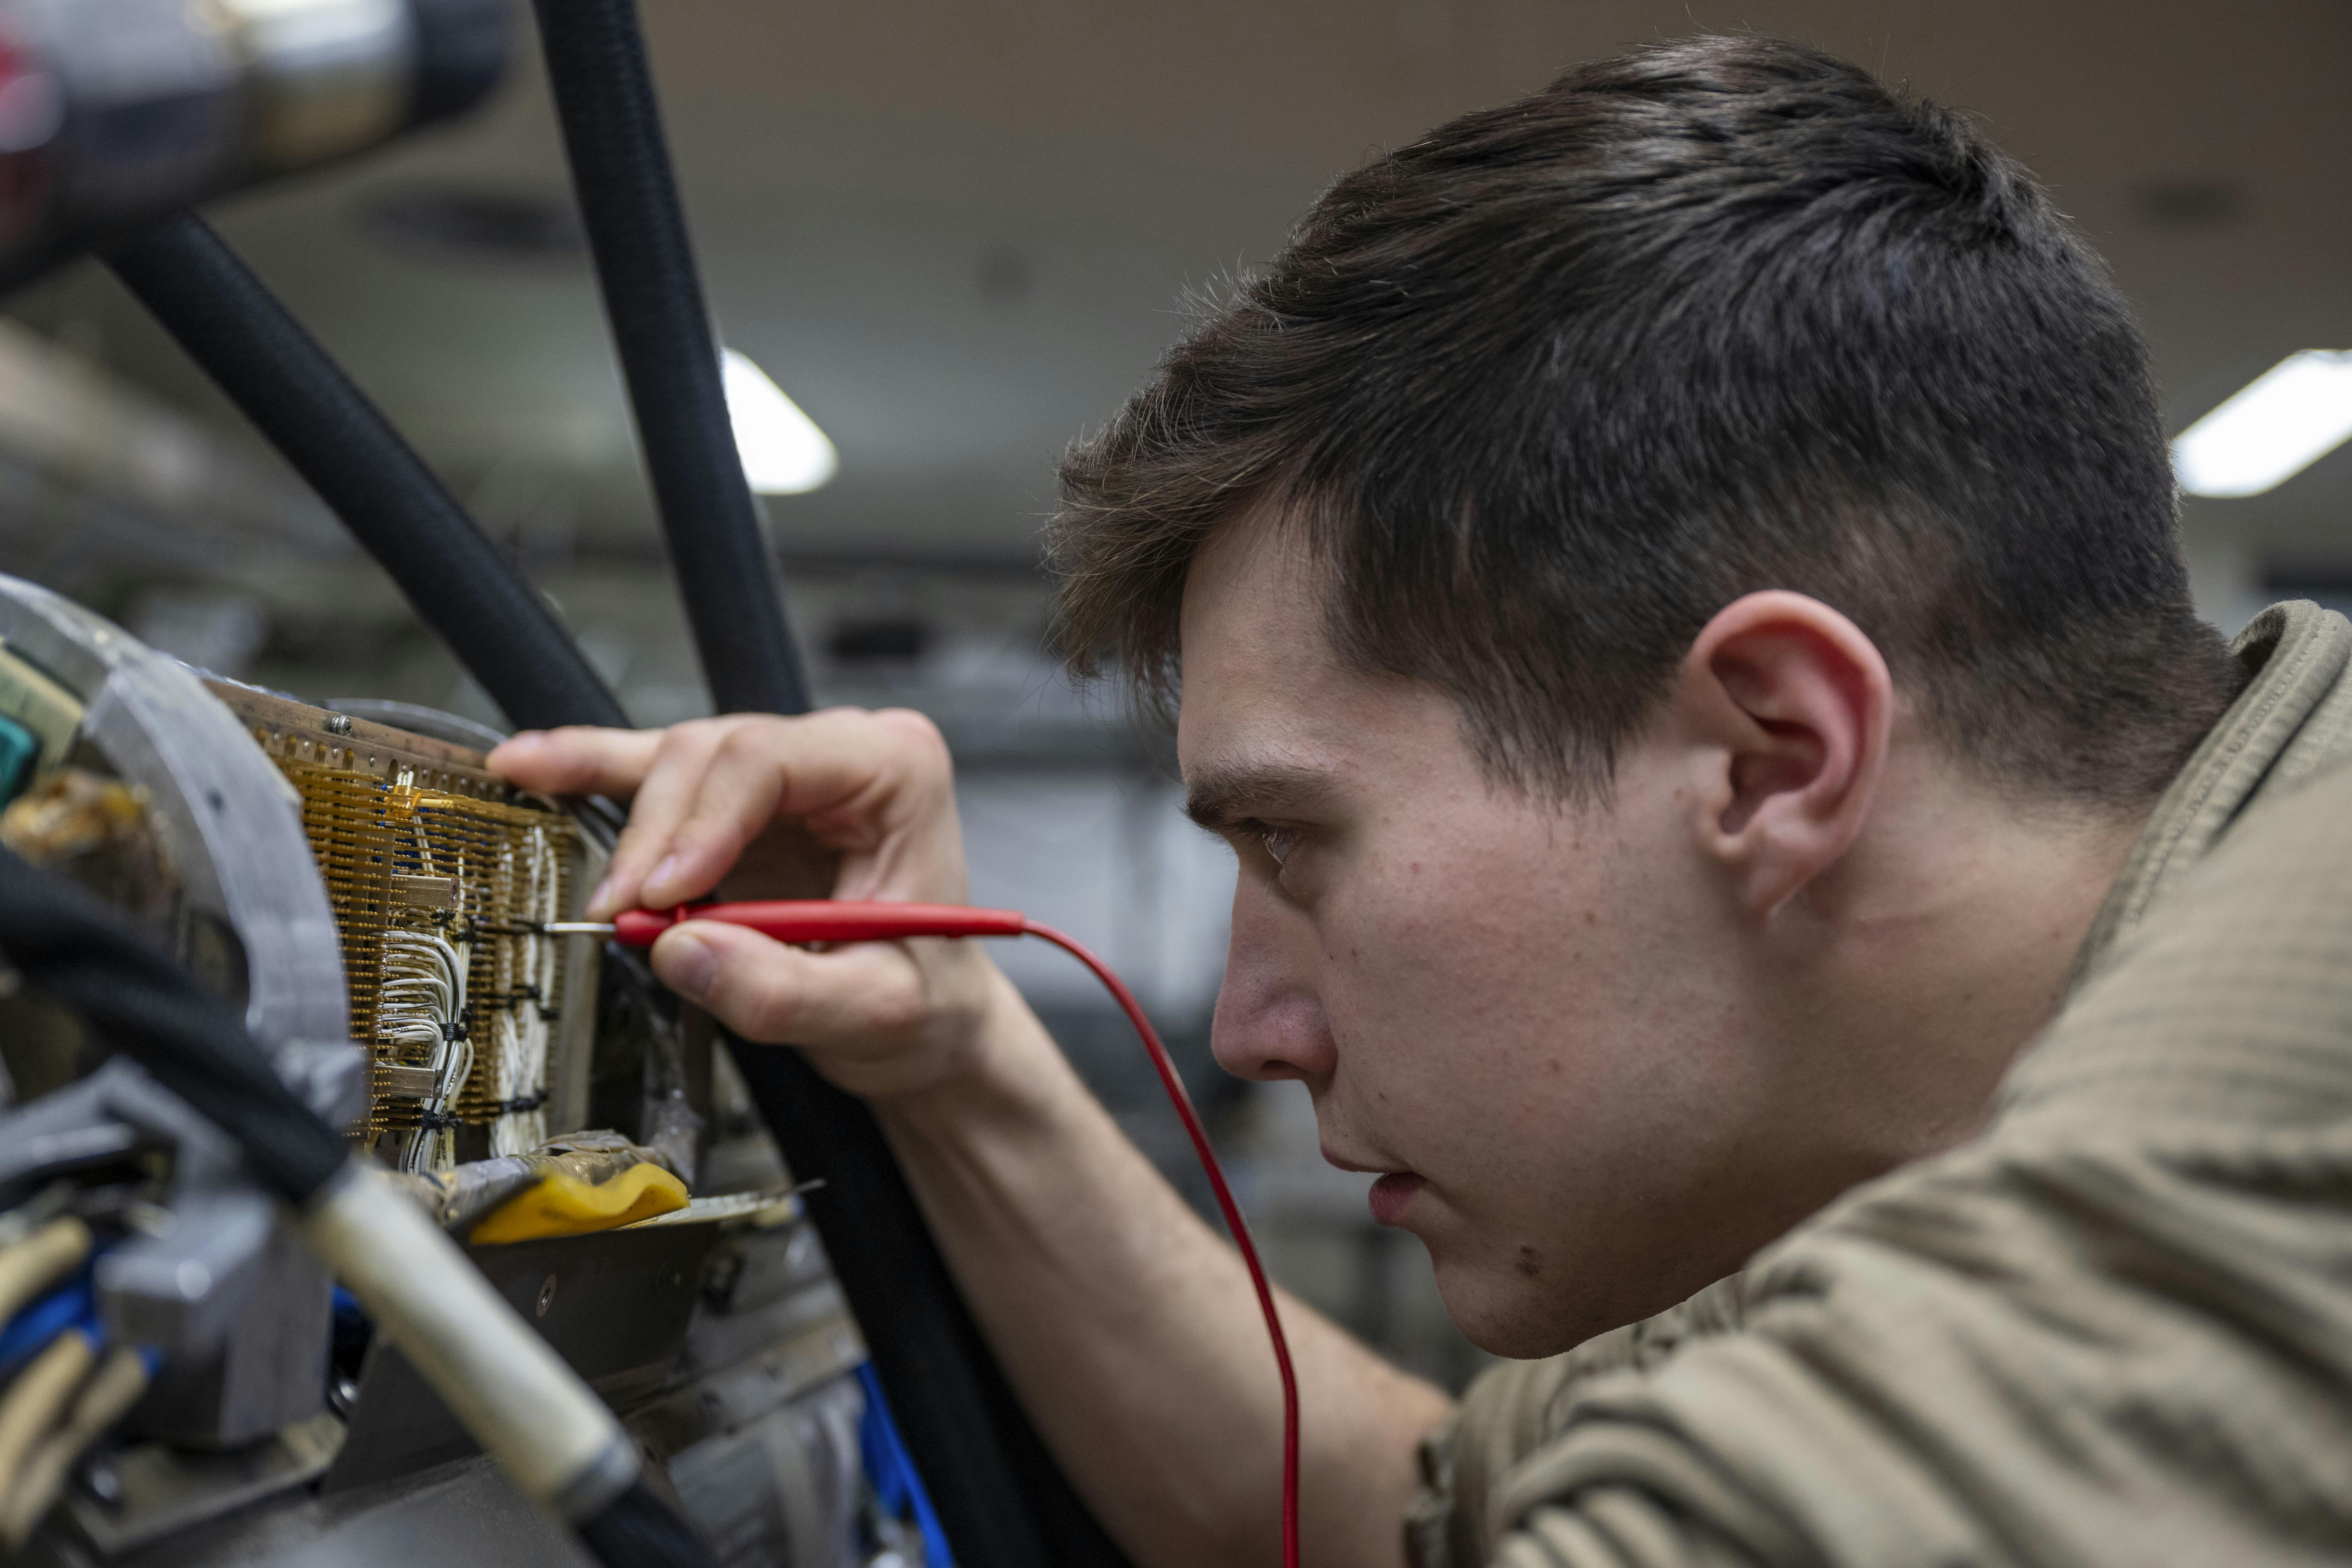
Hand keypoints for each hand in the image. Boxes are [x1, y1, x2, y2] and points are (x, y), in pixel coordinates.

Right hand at [489, 710, 1008, 1098]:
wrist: (931, 1023)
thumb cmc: (923, 1002)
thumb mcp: (873, 1012)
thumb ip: (782, 989)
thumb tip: (683, 948)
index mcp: (895, 770)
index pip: (771, 759)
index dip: (702, 822)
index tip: (661, 894)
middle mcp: (841, 751)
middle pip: (715, 756)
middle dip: (658, 840)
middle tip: (627, 920)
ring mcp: (786, 768)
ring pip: (677, 763)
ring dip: (628, 827)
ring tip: (600, 895)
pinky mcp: (736, 801)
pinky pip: (655, 772)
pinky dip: (592, 772)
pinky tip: (529, 765)